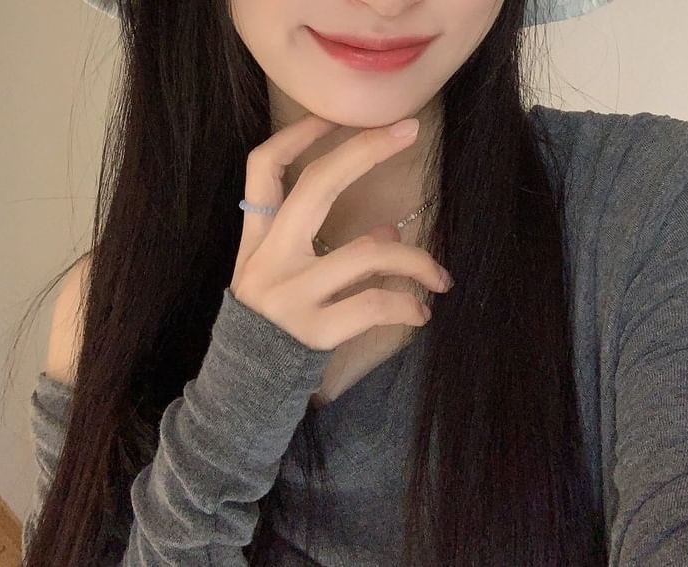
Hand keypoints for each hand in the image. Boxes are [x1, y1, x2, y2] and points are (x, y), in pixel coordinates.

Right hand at [228, 113, 452, 393]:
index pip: (263, 170)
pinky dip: (407, 305)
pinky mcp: (313, 330)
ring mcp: (289, 295)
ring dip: (416, 260)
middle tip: (409, 131)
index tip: (333, 115)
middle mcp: (267, 259)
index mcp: (256, 238)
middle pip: (316, 188)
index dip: (296, 137)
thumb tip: (390, 231)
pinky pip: (374, 304)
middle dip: (365, 152)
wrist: (245, 384)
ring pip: (367, 253)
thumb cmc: (276, 319)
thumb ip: (328, 246)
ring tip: (441, 278)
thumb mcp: (289, 274)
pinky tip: (421, 313)